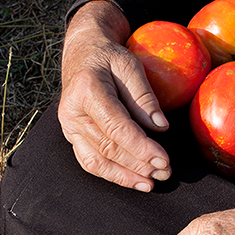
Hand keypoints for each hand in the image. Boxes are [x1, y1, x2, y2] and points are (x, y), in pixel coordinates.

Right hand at [59, 0, 170, 190]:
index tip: (164, 159)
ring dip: (126, 176)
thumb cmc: (108, 56)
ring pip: (97, 161)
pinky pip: (90, 162)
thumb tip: (161, 127)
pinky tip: (133, 180)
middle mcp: (72, 112)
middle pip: (108, 148)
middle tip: (165, 172)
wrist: (82, 52)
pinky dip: (112, 174)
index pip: (116, 127)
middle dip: (139, 164)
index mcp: (87, 90)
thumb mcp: (130, 65)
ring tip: (151, 182)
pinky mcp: (71, 136)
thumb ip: (144, 96)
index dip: (141, 147)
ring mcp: (69, 127)